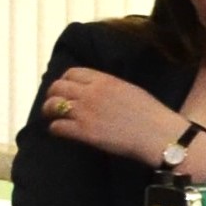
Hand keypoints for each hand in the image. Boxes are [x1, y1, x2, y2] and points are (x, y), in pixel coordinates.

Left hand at [40, 66, 185, 165]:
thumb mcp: (129, 89)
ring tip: (51, 116)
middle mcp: (90, 93)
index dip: (65, 80)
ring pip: (53, 105)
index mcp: (104, 80)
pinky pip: (57, 126)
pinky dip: (55, 128)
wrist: (157, 133)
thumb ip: (109, 86)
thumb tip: (96, 89)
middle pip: (58, 87)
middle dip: (53, 94)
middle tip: (55, 103)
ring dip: (49, 110)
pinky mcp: (83, 132)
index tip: (66, 88)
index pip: (72, 72)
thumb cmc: (150, 112)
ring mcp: (85, 112)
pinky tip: (60, 130)